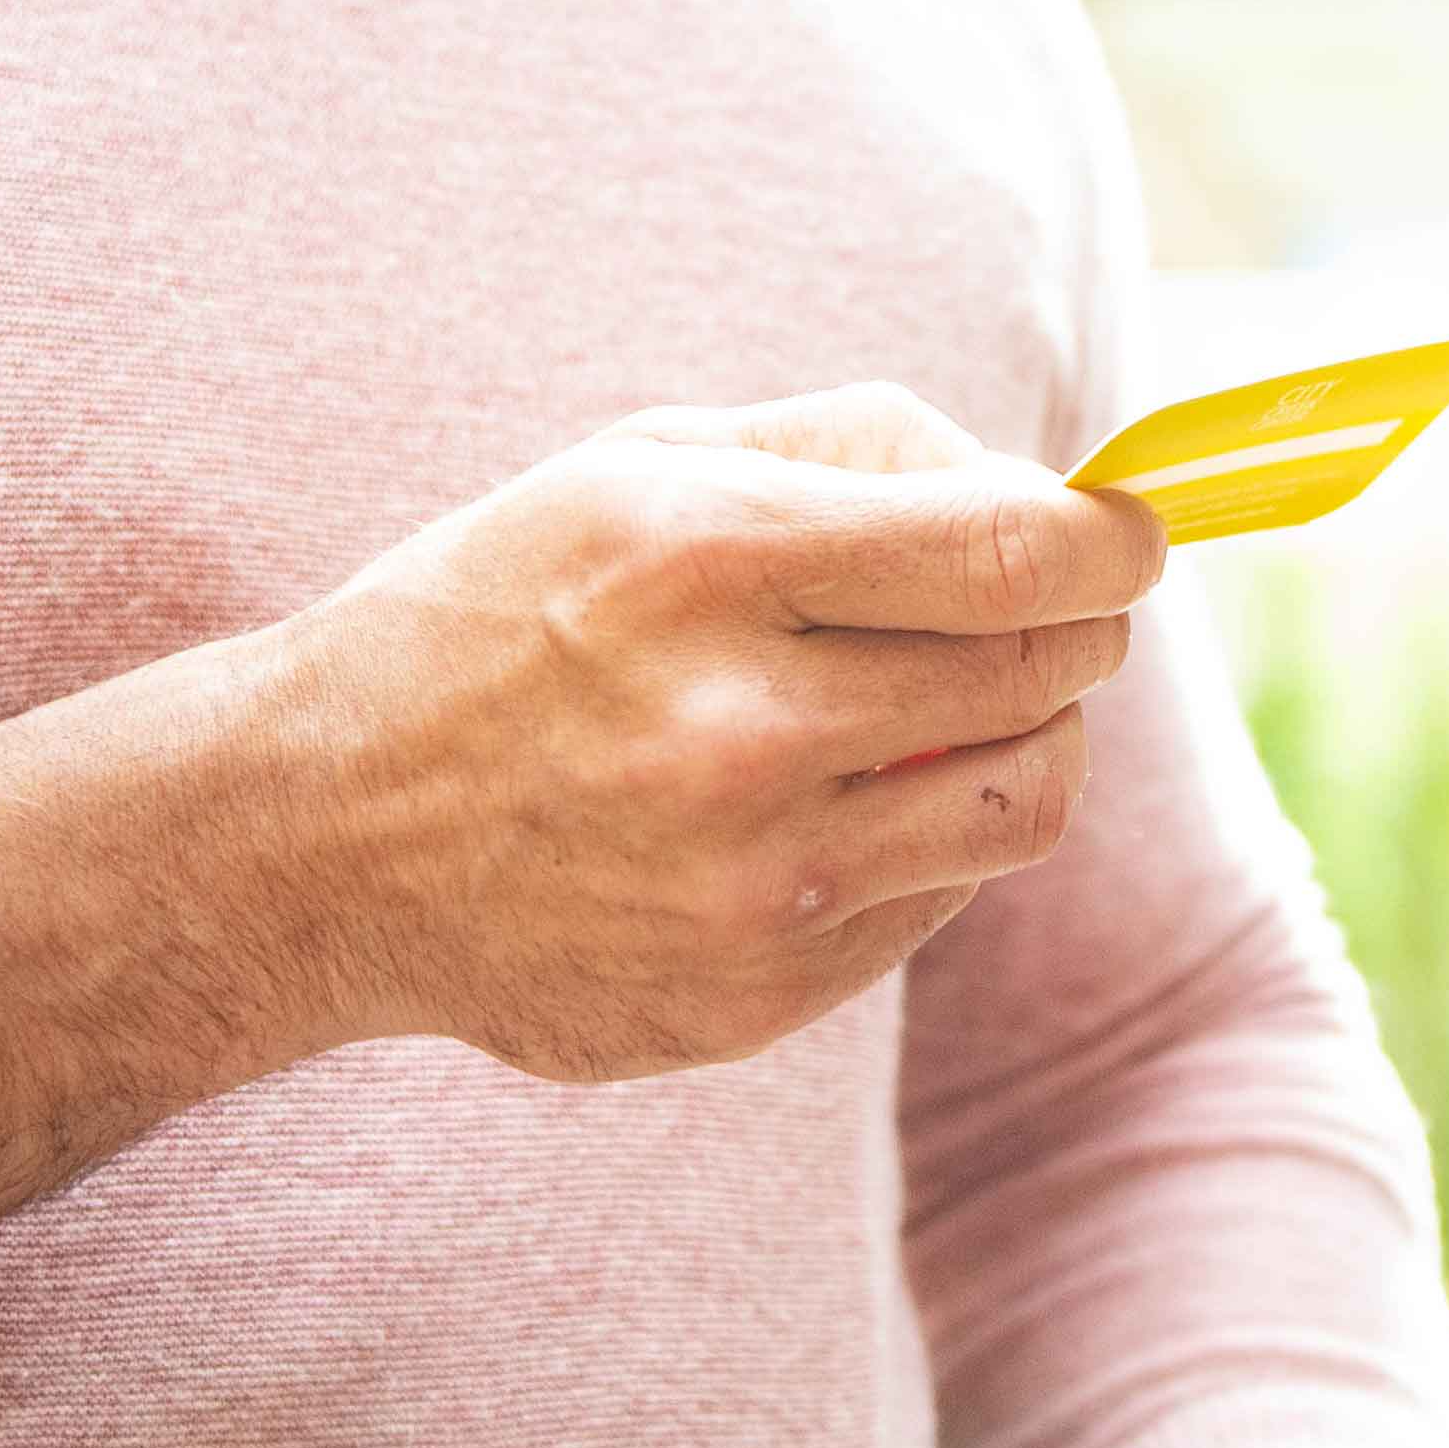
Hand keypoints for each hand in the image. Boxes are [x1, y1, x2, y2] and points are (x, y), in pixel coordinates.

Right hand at [239, 383, 1160, 1080]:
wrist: (318, 834)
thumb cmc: (504, 612)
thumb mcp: (644, 466)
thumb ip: (860, 453)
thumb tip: (1055, 488)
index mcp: (705, 561)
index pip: (1013, 551)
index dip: (1113, 537)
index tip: (1130, 530)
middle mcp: (732, 728)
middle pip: (1042, 674)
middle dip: (1077, 626)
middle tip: (1043, 609)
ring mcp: (746, 882)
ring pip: (1023, 804)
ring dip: (1028, 738)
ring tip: (955, 706)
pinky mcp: (750, 994)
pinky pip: (935, 901)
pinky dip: (926, 835)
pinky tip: (836, 801)